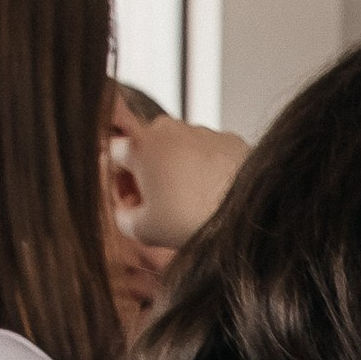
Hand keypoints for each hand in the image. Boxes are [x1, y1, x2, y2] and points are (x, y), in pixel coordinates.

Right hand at [108, 102, 249, 249]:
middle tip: (157, 205)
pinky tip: (211, 193)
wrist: (248, 212)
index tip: (130, 201)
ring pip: (176, 148)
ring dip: (175, 170)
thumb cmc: (192, 218)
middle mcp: (166, 128)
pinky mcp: (226, 137)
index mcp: (139, 146)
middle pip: (145, 148)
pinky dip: (203, 167)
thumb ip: (123, 219)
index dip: (118, 181)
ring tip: (187, 202)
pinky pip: (205, 151)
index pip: (112, 154)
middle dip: (146, 174)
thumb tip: (125, 213)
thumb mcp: (145, 231)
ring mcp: (199, 130)